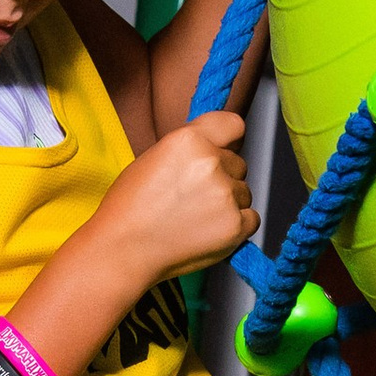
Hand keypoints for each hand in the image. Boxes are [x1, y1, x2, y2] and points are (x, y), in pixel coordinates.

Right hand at [90, 110, 257, 291]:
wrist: (123, 250)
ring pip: (245, 192)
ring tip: (195, 217)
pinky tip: (208, 230)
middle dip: (223, 177)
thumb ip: (190, 148)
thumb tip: (219, 148)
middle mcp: (211, 162)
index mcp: (189, 139)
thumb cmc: (130, 207)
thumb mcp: (154, 158)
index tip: (224, 150)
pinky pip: (251, 218)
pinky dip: (236, 226)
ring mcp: (226, 195)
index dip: (229, 140)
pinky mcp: (235, 225)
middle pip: (239, 164)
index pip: (234, 125)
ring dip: (229, 203)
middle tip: (193, 197)